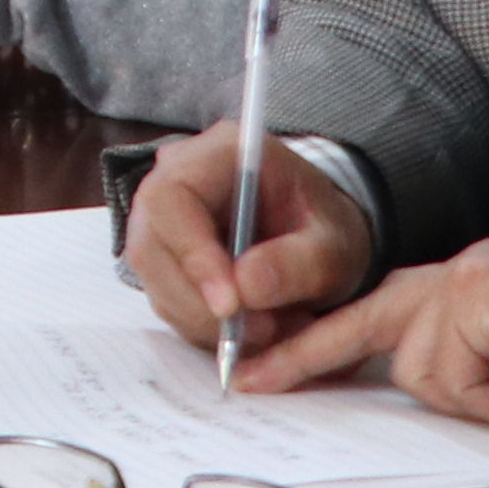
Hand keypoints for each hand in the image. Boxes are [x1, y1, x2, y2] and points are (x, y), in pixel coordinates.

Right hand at [125, 123, 381, 356]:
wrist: (317, 240)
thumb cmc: (325, 228)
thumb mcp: (336, 244)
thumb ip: (301, 262)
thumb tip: (245, 290)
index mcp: (218, 154)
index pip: (173, 198)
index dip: (191, 252)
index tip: (230, 305)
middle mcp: (174, 180)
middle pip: (152, 245)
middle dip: (202, 302)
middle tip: (263, 332)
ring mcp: (161, 221)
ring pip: (156, 281)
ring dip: (208, 321)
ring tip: (274, 330)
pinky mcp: (162, 259)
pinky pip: (168, 302)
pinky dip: (208, 328)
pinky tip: (252, 329)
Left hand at [247, 239, 488, 428]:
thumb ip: (466, 366)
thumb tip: (432, 389)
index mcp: (456, 289)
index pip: (374, 319)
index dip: (322, 347)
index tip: (267, 371)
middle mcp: (447, 280)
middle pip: (358, 324)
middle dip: (304, 358)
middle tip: (248, 383)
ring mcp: (453, 288)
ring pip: (429, 379)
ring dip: (485, 399)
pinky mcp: (464, 303)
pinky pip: (462, 387)